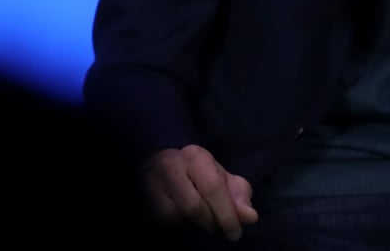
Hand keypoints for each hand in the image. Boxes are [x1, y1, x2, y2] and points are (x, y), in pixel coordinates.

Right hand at [143, 145, 257, 240]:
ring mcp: (149, 178)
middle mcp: (169, 163)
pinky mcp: (140, 194)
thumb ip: (238, 196)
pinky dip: (174, 225)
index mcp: (194, 156)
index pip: (213, 187)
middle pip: (194, 207)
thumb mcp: (222, 181)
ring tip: (195, 221)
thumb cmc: (197, 177)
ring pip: (175, 216)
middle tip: (214, 226)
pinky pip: (160, 220)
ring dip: (190, 225)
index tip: (235, 233)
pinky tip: (179, 219)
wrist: (160, 169)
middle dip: (209, 223)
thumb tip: (250, 216)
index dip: (227, 215)